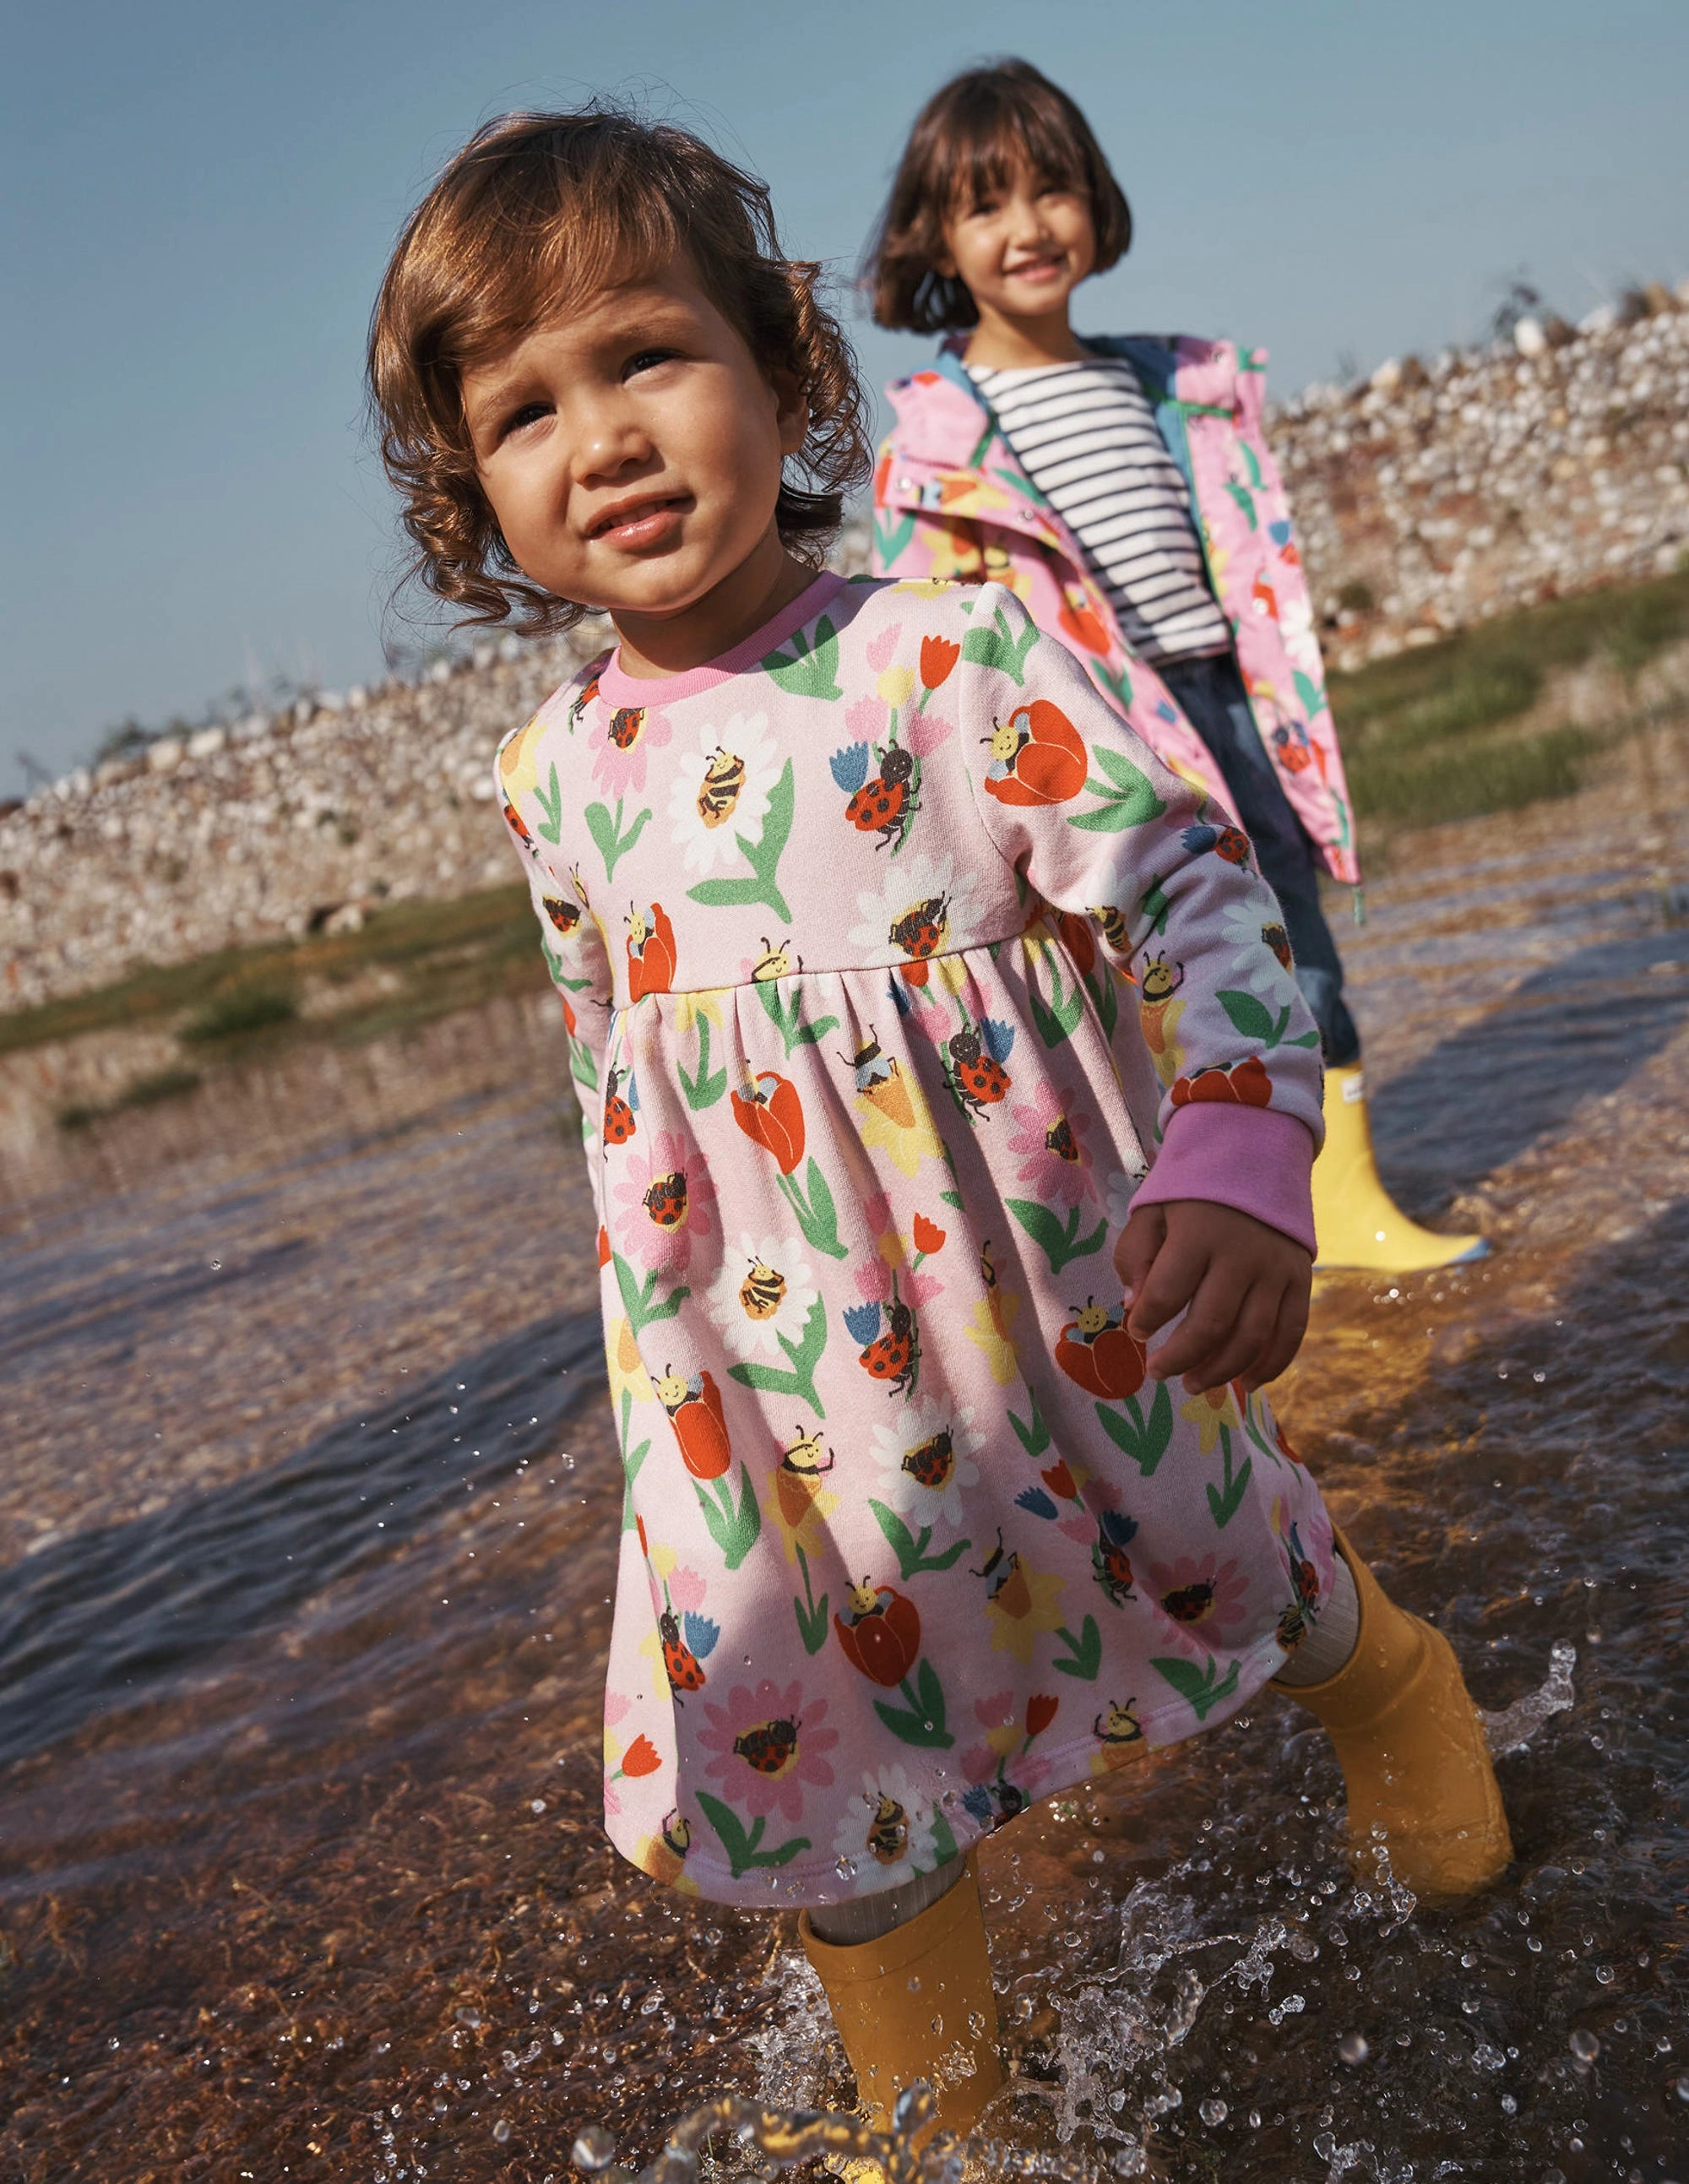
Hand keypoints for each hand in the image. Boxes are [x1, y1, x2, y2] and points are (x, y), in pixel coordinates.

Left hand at [1113, 1199, 1310, 1393]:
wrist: (1256, 1151)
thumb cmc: (1193, 1188)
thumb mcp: (1152, 1208)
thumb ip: (1135, 1255)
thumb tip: (1135, 1306)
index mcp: (1198, 1233)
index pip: (1167, 1293)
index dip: (1146, 1321)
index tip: (1136, 1331)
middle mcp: (1242, 1255)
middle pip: (1210, 1325)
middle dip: (1178, 1358)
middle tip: (1157, 1372)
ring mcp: (1276, 1269)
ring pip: (1251, 1338)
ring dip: (1220, 1371)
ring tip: (1192, 1384)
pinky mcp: (1301, 1278)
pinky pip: (1291, 1333)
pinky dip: (1271, 1366)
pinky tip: (1246, 1385)